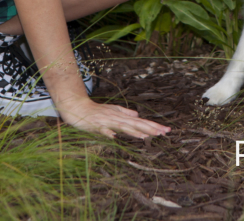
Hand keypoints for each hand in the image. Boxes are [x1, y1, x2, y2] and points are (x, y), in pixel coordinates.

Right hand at [55, 95, 170, 138]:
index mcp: (121, 117)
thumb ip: (124, 113)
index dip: (153, 125)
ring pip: (122, 126)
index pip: (140, 122)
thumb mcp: (112, 111)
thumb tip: (137, 115)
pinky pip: (103, 130)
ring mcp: (106, 121)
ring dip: (134, 131)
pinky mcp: (95, 124)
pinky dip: (108, 133)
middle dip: (150, 128)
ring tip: (145, 136)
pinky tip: (114, 137)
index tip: (166, 130)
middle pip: (135, 124)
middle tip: (164, 133)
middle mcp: (117, 118)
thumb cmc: (94, 111)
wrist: (76, 106)